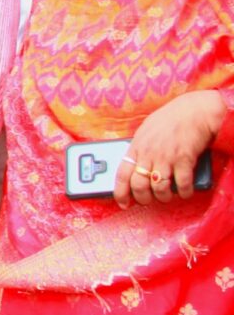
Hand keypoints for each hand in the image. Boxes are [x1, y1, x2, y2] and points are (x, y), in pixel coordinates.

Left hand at [116, 90, 227, 206]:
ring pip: (159, 188)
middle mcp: (149, 153)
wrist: (194, 111)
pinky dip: (184, 192)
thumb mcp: (146, 131)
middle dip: (143, 198)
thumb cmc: (170, 119)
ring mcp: (166, 157)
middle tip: (148, 200)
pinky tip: (185, 192)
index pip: (121, 174)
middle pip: (139, 185)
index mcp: (136, 146)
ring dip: (163, 197)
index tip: (123, 203)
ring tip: (166, 196)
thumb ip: (140, 148)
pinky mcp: (184, 159)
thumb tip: (136, 164)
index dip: (120, 192)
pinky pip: (182, 184)